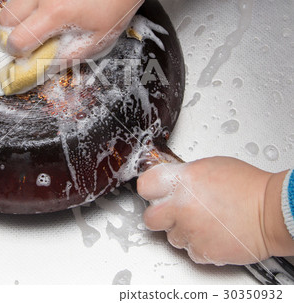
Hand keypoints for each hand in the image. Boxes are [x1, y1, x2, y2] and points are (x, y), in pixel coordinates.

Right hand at [0, 0, 161, 59]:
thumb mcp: (99, 38)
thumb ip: (69, 56)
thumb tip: (48, 66)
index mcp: (55, 13)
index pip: (17, 39)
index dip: (16, 50)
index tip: (22, 51)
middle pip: (4, 18)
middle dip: (11, 30)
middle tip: (26, 33)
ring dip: (18, 10)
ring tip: (37, 12)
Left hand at [137, 157, 293, 264]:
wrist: (272, 211)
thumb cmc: (247, 186)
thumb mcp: (209, 166)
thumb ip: (184, 174)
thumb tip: (171, 181)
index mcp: (182, 181)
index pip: (145, 185)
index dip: (150, 189)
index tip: (154, 191)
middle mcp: (182, 206)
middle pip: (150, 217)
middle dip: (159, 215)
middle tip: (171, 212)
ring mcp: (191, 230)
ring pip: (170, 237)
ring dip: (181, 231)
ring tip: (200, 222)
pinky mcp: (203, 251)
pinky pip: (190, 251)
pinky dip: (198, 245)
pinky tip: (210, 233)